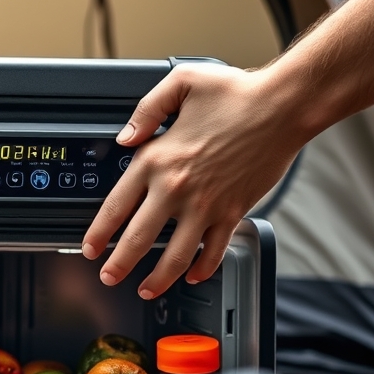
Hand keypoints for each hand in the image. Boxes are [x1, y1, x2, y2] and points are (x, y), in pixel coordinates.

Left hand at [82, 64, 306, 297]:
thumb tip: (124, 138)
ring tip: (145, 289)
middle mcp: (177, 188)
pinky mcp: (234, 212)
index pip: (116, 206)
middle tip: (108, 276)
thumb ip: (145, 111)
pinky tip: (192, 274)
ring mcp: (206, 205)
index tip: (90, 247)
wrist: (283, 107)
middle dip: (118, 265)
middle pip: (138, 239)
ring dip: (157, 278)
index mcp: (157, 159)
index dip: (98, 232)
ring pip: (174, 256)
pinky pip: (213, 250)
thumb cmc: (236, 92)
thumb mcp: (179, 84)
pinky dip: (202, 268)